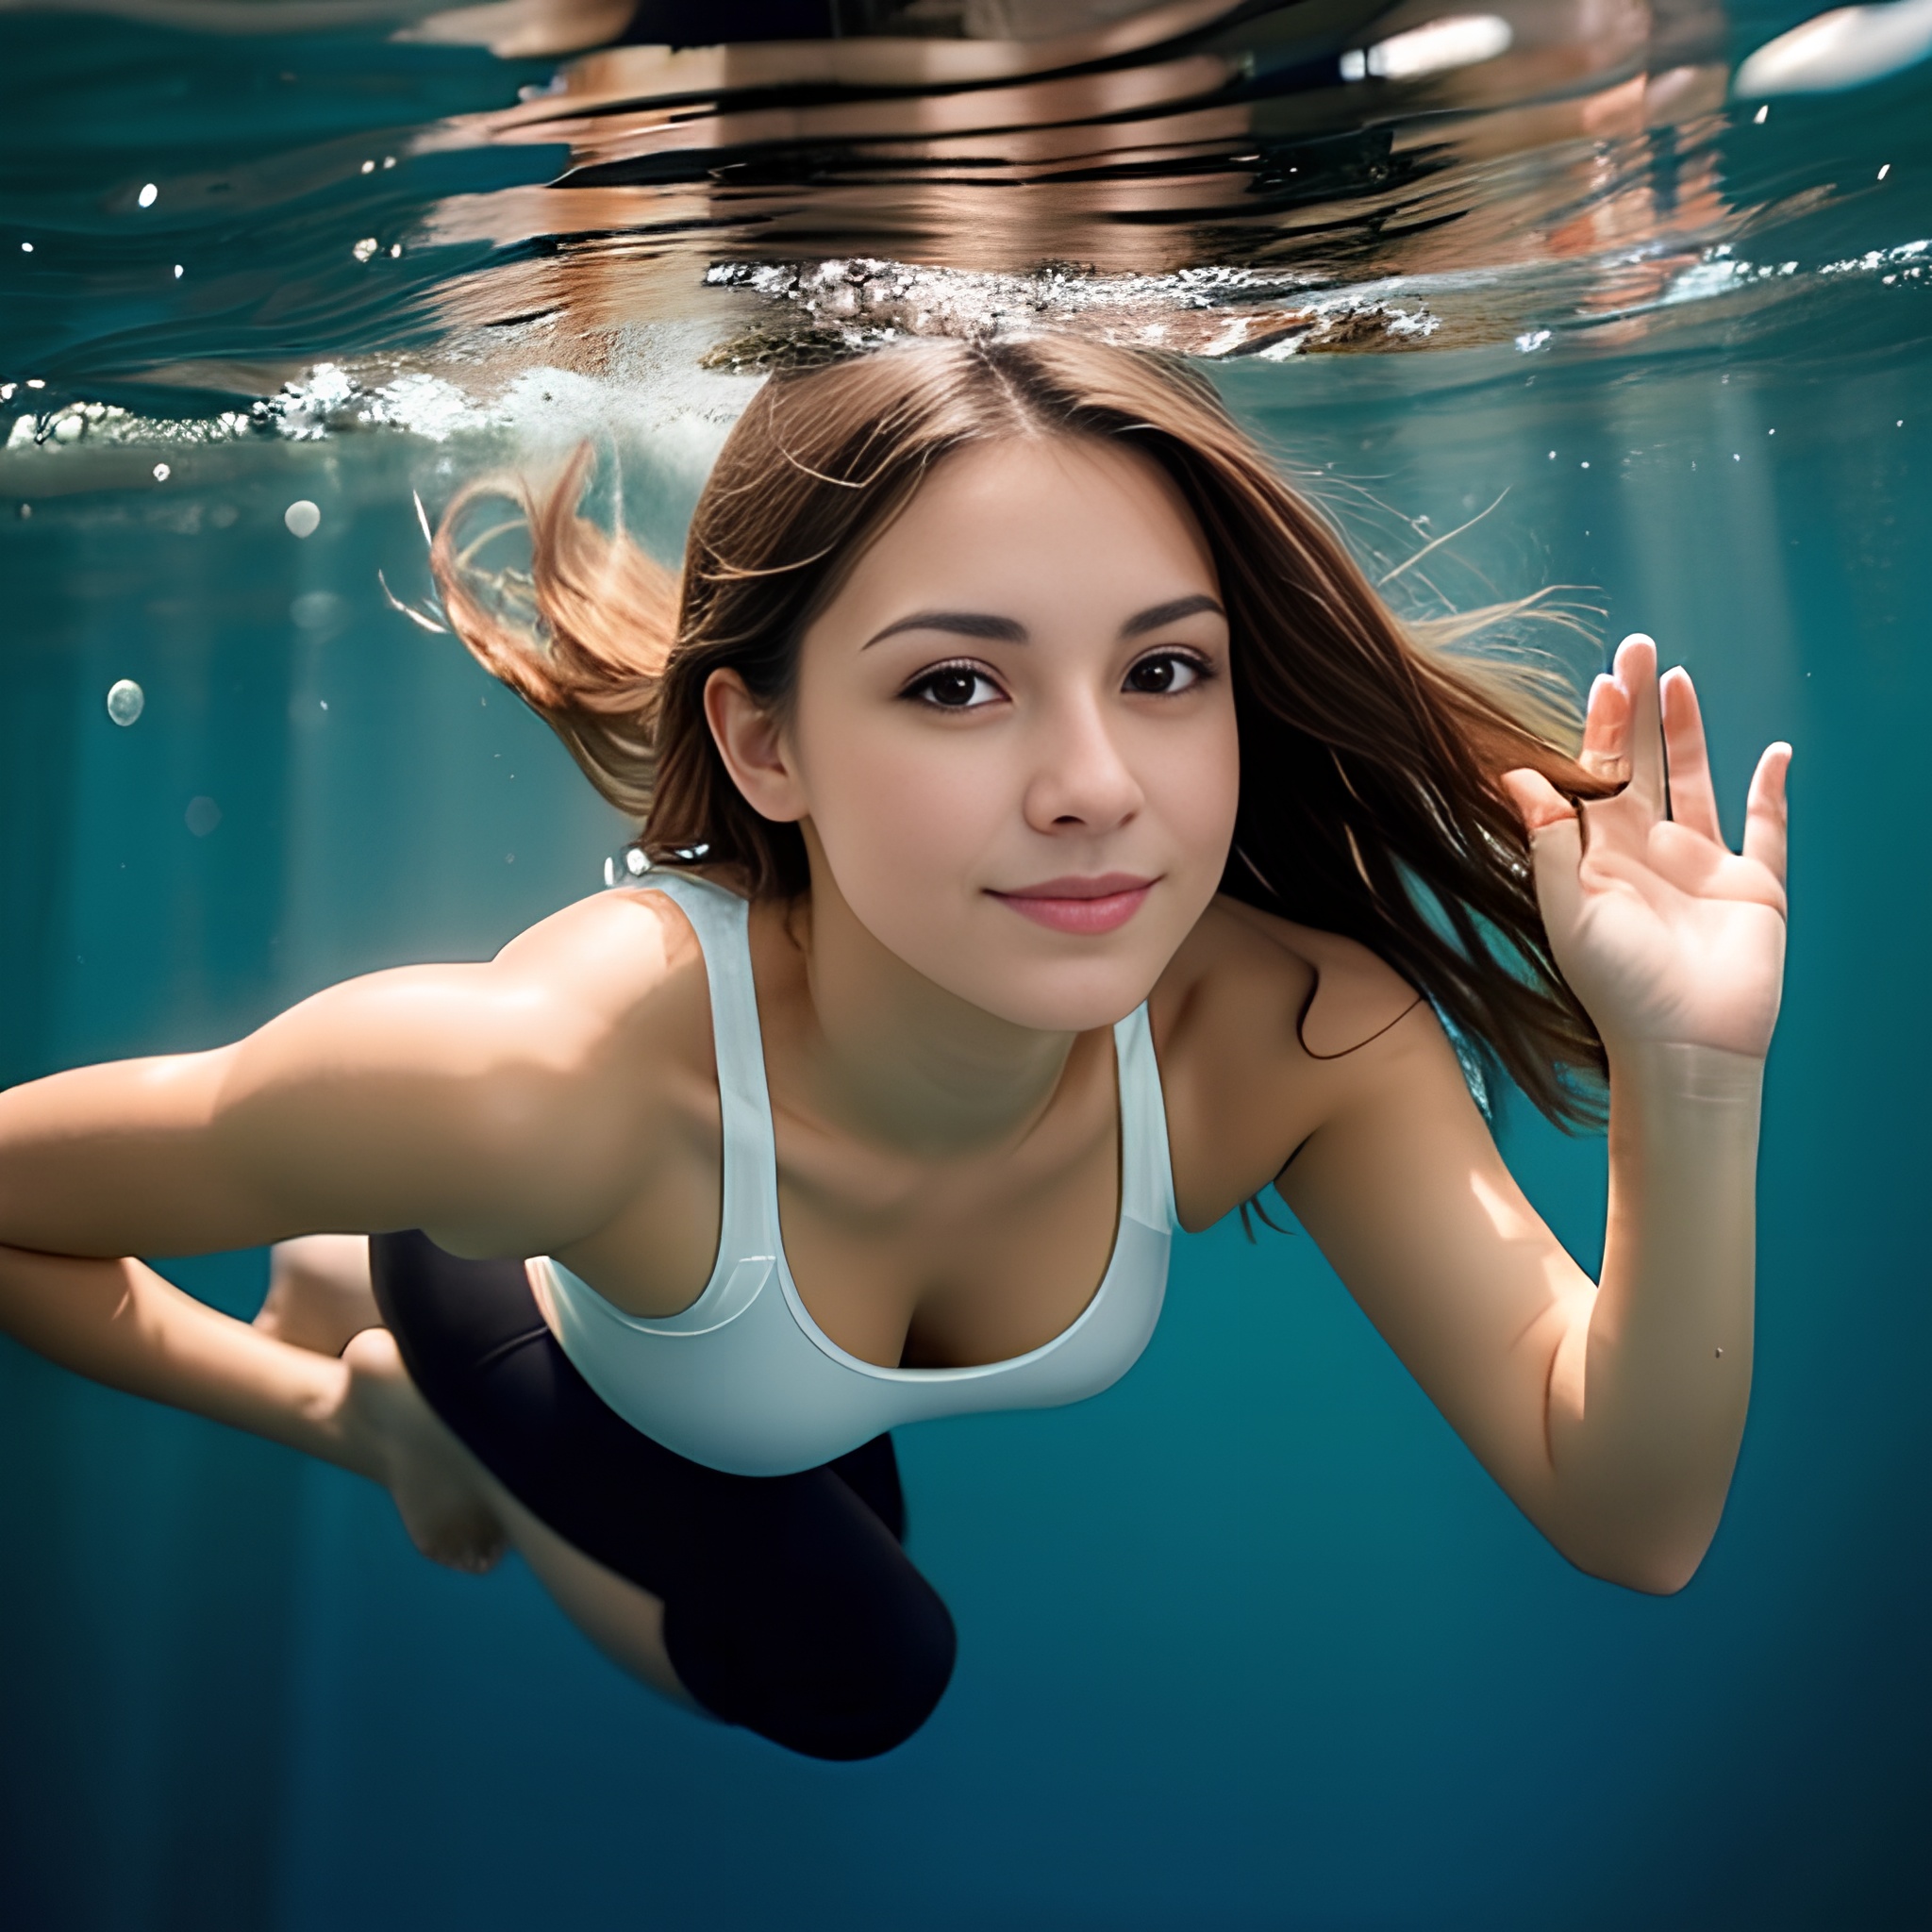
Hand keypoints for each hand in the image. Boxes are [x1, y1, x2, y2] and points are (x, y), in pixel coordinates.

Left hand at [1501, 635, 1789, 1060]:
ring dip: (1690, 733)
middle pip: (1645, 764)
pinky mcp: (1755, 886)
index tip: (1598, 680)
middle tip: (1636, 646)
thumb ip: (1546, 839)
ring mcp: (1704, 867)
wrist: (1683, 1048)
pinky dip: (1771, 791)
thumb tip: (1511, 774)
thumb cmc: (1616, 987)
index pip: (1597, 776)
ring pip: (1698, 783)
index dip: (1598, 728)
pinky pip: (1768, 828)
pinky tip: (1773, 752)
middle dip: (1639, 709)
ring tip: (1676, 680)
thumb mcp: (1566, 908)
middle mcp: (1649, 854)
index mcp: (1599, 857)